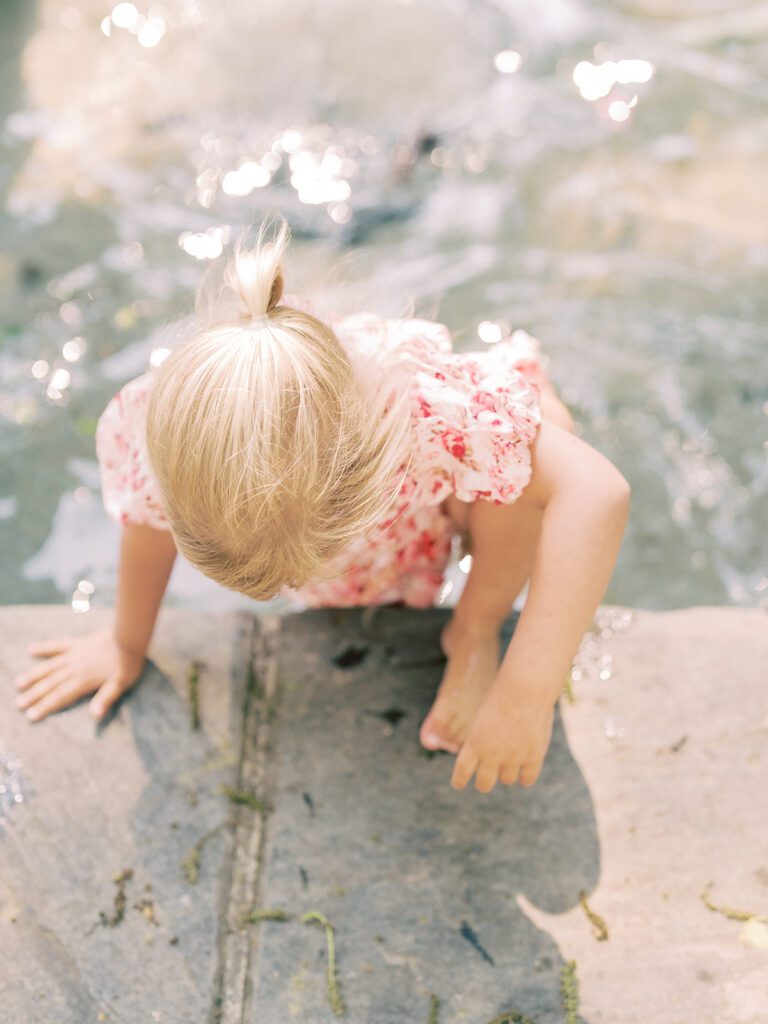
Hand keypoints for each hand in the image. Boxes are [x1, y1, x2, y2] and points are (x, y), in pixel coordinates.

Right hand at [14, 628, 145, 722]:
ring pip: (49, 667)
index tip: (31, 715)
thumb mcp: (120, 685)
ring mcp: (74, 654)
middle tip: (19, 704)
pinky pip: (57, 645)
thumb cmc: (128, 663)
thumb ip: (106, 699)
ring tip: (18, 683)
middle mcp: (75, 668)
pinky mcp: (78, 643)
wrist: (129, 637)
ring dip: (34, 675)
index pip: (61, 696)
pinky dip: (44, 648)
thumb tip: (95, 716)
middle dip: (34, 695)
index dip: (45, 706)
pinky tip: (31, 650)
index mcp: (84, 680)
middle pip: (51, 684)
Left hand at [450, 679, 553, 792]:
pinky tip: (524, 772)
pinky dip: (525, 777)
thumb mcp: (483, 718)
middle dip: (484, 783)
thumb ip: (482, 741)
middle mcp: (491, 755)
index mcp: (474, 744)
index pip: (462, 772)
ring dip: (506, 774)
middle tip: (486, 779)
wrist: (525, 688)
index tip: (459, 784)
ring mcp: (513, 758)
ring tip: (509, 764)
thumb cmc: (501, 696)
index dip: (460, 781)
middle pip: (484, 784)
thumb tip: (486, 761)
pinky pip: (527, 779)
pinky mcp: (533, 757)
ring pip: (507, 780)